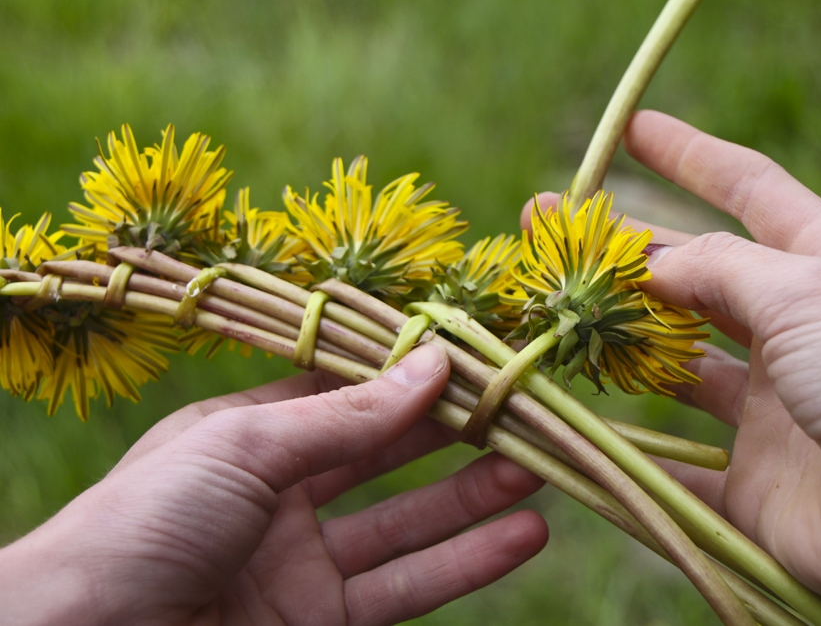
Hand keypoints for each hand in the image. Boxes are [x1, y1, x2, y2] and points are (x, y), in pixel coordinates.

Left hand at [0, 344, 547, 625]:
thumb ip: (347, 413)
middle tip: (524, 412)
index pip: (349, 393)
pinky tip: (521, 535)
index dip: (411, 376)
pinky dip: (466, 561)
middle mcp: (280, 494)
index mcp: (248, 435)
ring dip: (476, 497)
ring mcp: (302, 563)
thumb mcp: (244, 445)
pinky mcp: (321, 623)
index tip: (477, 358)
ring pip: (408, 523)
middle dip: (455, 434)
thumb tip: (434, 360)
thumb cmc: (142, 521)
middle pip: (386, 455)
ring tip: (541, 470)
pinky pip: (406, 587)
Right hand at [527, 111, 820, 625]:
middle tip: (547, 223)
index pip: (752, 190)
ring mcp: (772, 407)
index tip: (632, 128)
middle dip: (624, 247)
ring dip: (617, 337)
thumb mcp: (804, 287)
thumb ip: (718, 267)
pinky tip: (577, 419)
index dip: (690, 156)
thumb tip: (650, 264)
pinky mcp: (751, 479)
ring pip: (677, 362)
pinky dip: (628, 446)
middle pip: (696, 275)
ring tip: (554, 310)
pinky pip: (676, 460)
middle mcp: (799, 331)